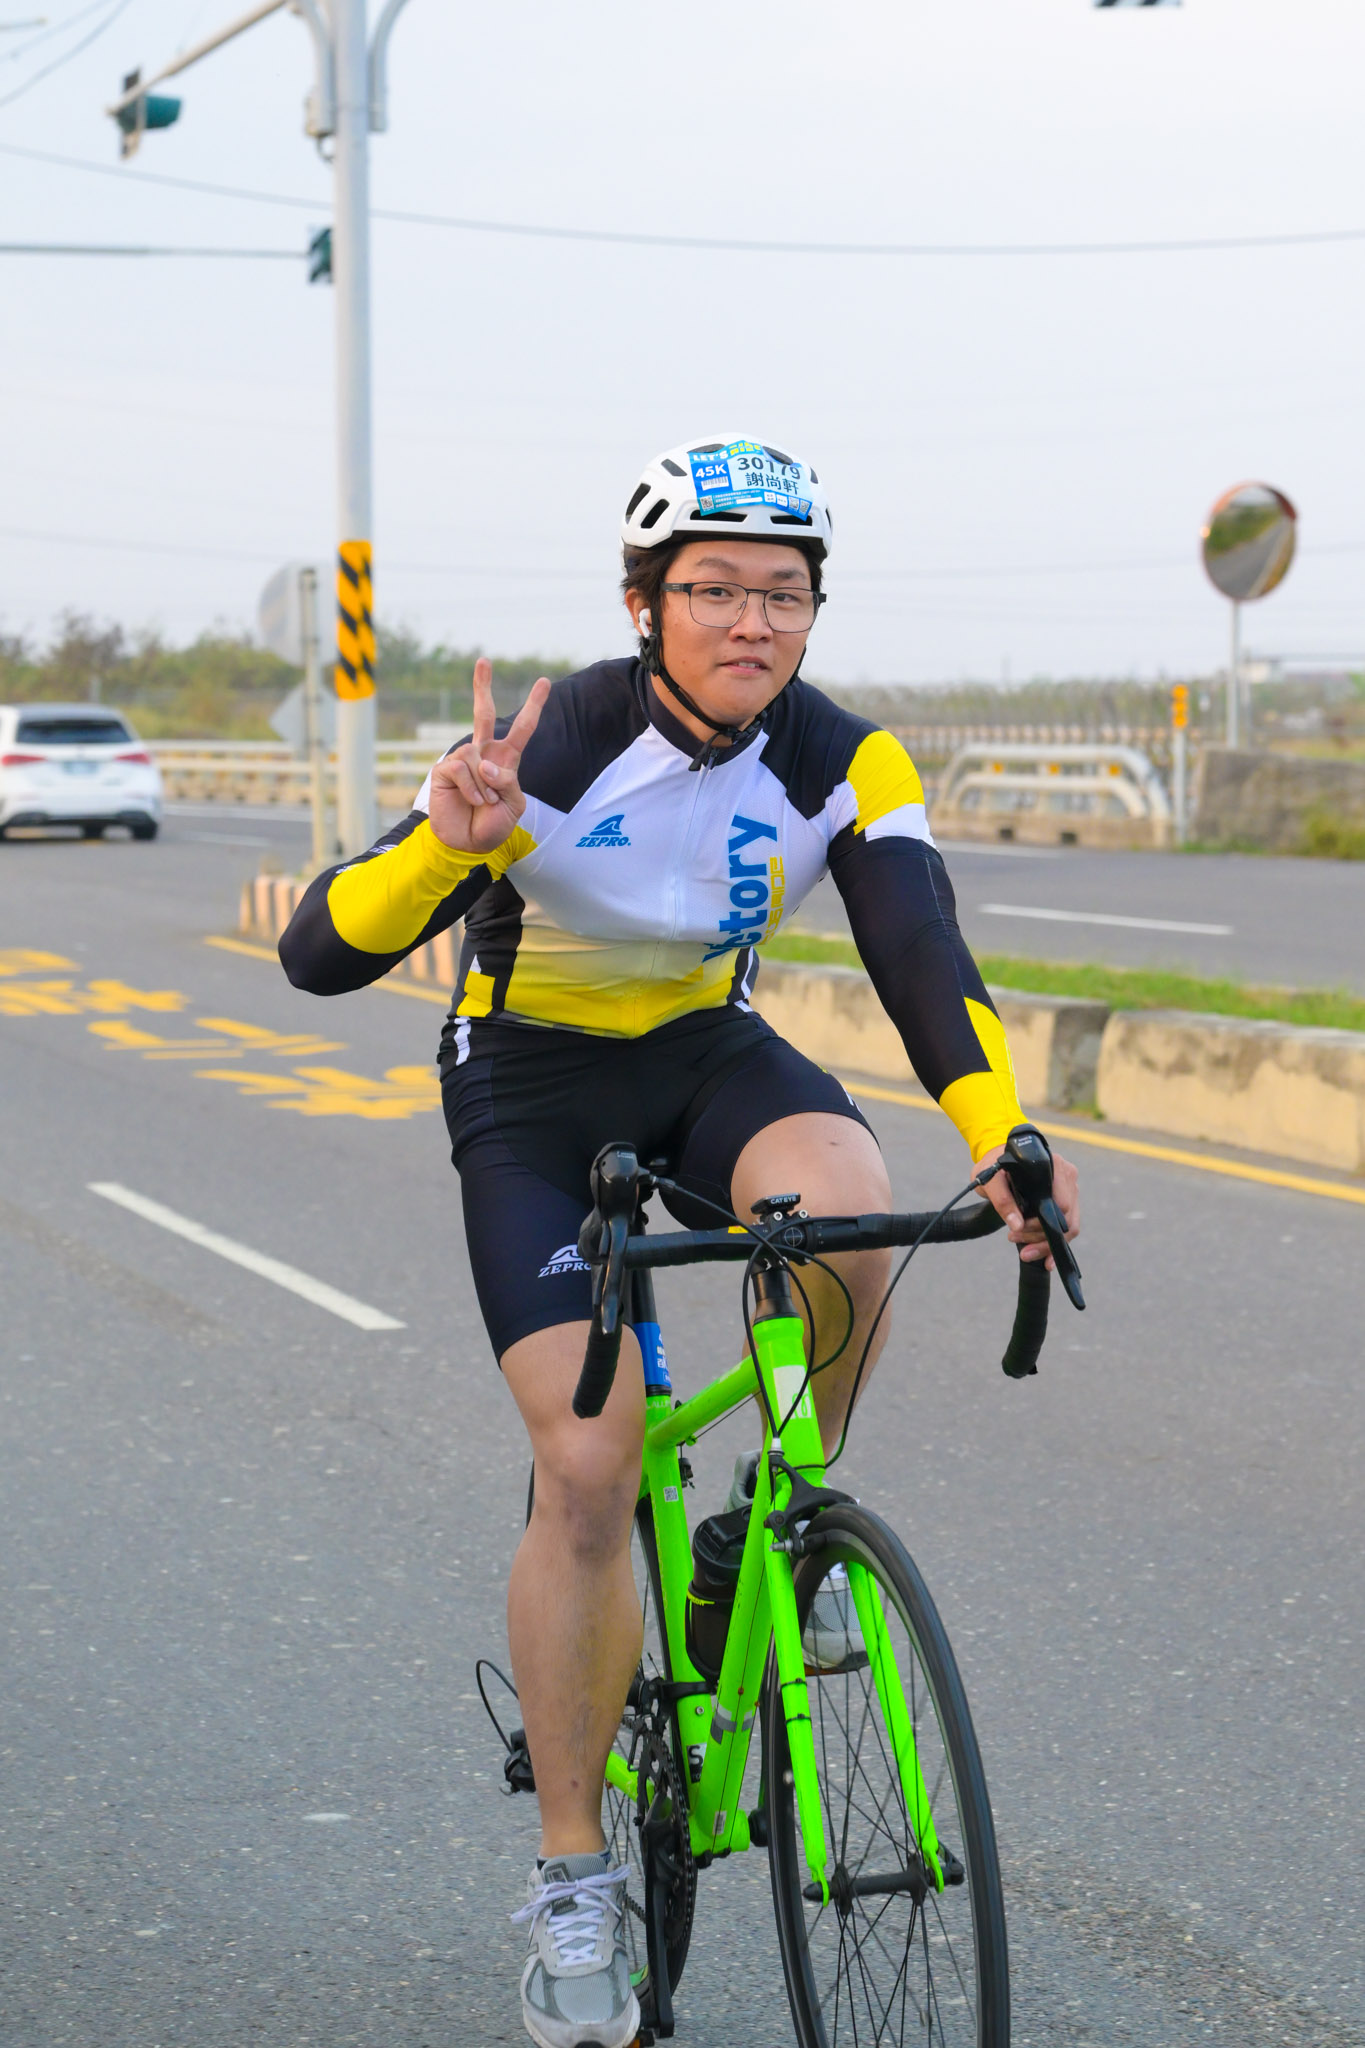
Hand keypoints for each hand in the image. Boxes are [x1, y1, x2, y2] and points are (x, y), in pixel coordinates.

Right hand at [427, 658, 551, 855]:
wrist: (466, 844)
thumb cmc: (492, 825)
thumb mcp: (513, 805)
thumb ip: (507, 782)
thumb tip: (484, 762)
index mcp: (505, 760)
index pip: (522, 728)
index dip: (533, 706)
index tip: (543, 682)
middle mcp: (483, 754)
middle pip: (483, 713)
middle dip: (482, 686)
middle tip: (484, 660)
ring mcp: (463, 761)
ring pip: (477, 757)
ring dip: (484, 785)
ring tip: (482, 802)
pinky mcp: (445, 770)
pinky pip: (462, 769)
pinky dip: (471, 789)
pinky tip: (470, 800)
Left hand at [976, 1140, 1079, 1267]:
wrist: (998, 1158)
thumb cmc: (995, 1166)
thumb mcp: (990, 1180)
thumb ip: (1002, 1199)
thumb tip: (1017, 1225)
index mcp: (1053, 1166)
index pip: (1061, 1203)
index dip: (1041, 1224)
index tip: (1017, 1231)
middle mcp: (1067, 1176)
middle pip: (1066, 1218)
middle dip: (1041, 1237)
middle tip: (1014, 1240)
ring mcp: (1070, 1189)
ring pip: (1069, 1226)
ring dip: (1046, 1243)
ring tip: (1024, 1251)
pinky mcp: (1067, 1201)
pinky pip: (1067, 1227)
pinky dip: (1055, 1245)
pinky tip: (1045, 1261)